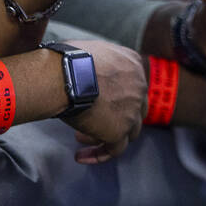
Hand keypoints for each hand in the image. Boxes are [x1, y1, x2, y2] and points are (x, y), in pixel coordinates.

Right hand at [59, 40, 146, 163]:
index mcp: (133, 64)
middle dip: (114, 116)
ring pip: (128, 132)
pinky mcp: (120, 130)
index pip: (132, 85)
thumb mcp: (91, 50)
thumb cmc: (68, 60)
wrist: (65, 74)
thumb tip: (85, 68)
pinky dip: (97, 154)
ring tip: (79, 136)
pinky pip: (113, 150)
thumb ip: (99, 61)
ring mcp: (132, 111)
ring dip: (104, 135)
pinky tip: (80, 156)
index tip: (98, 101)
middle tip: (92, 119)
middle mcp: (139, 86)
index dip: (116, 96)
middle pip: (135, 109)